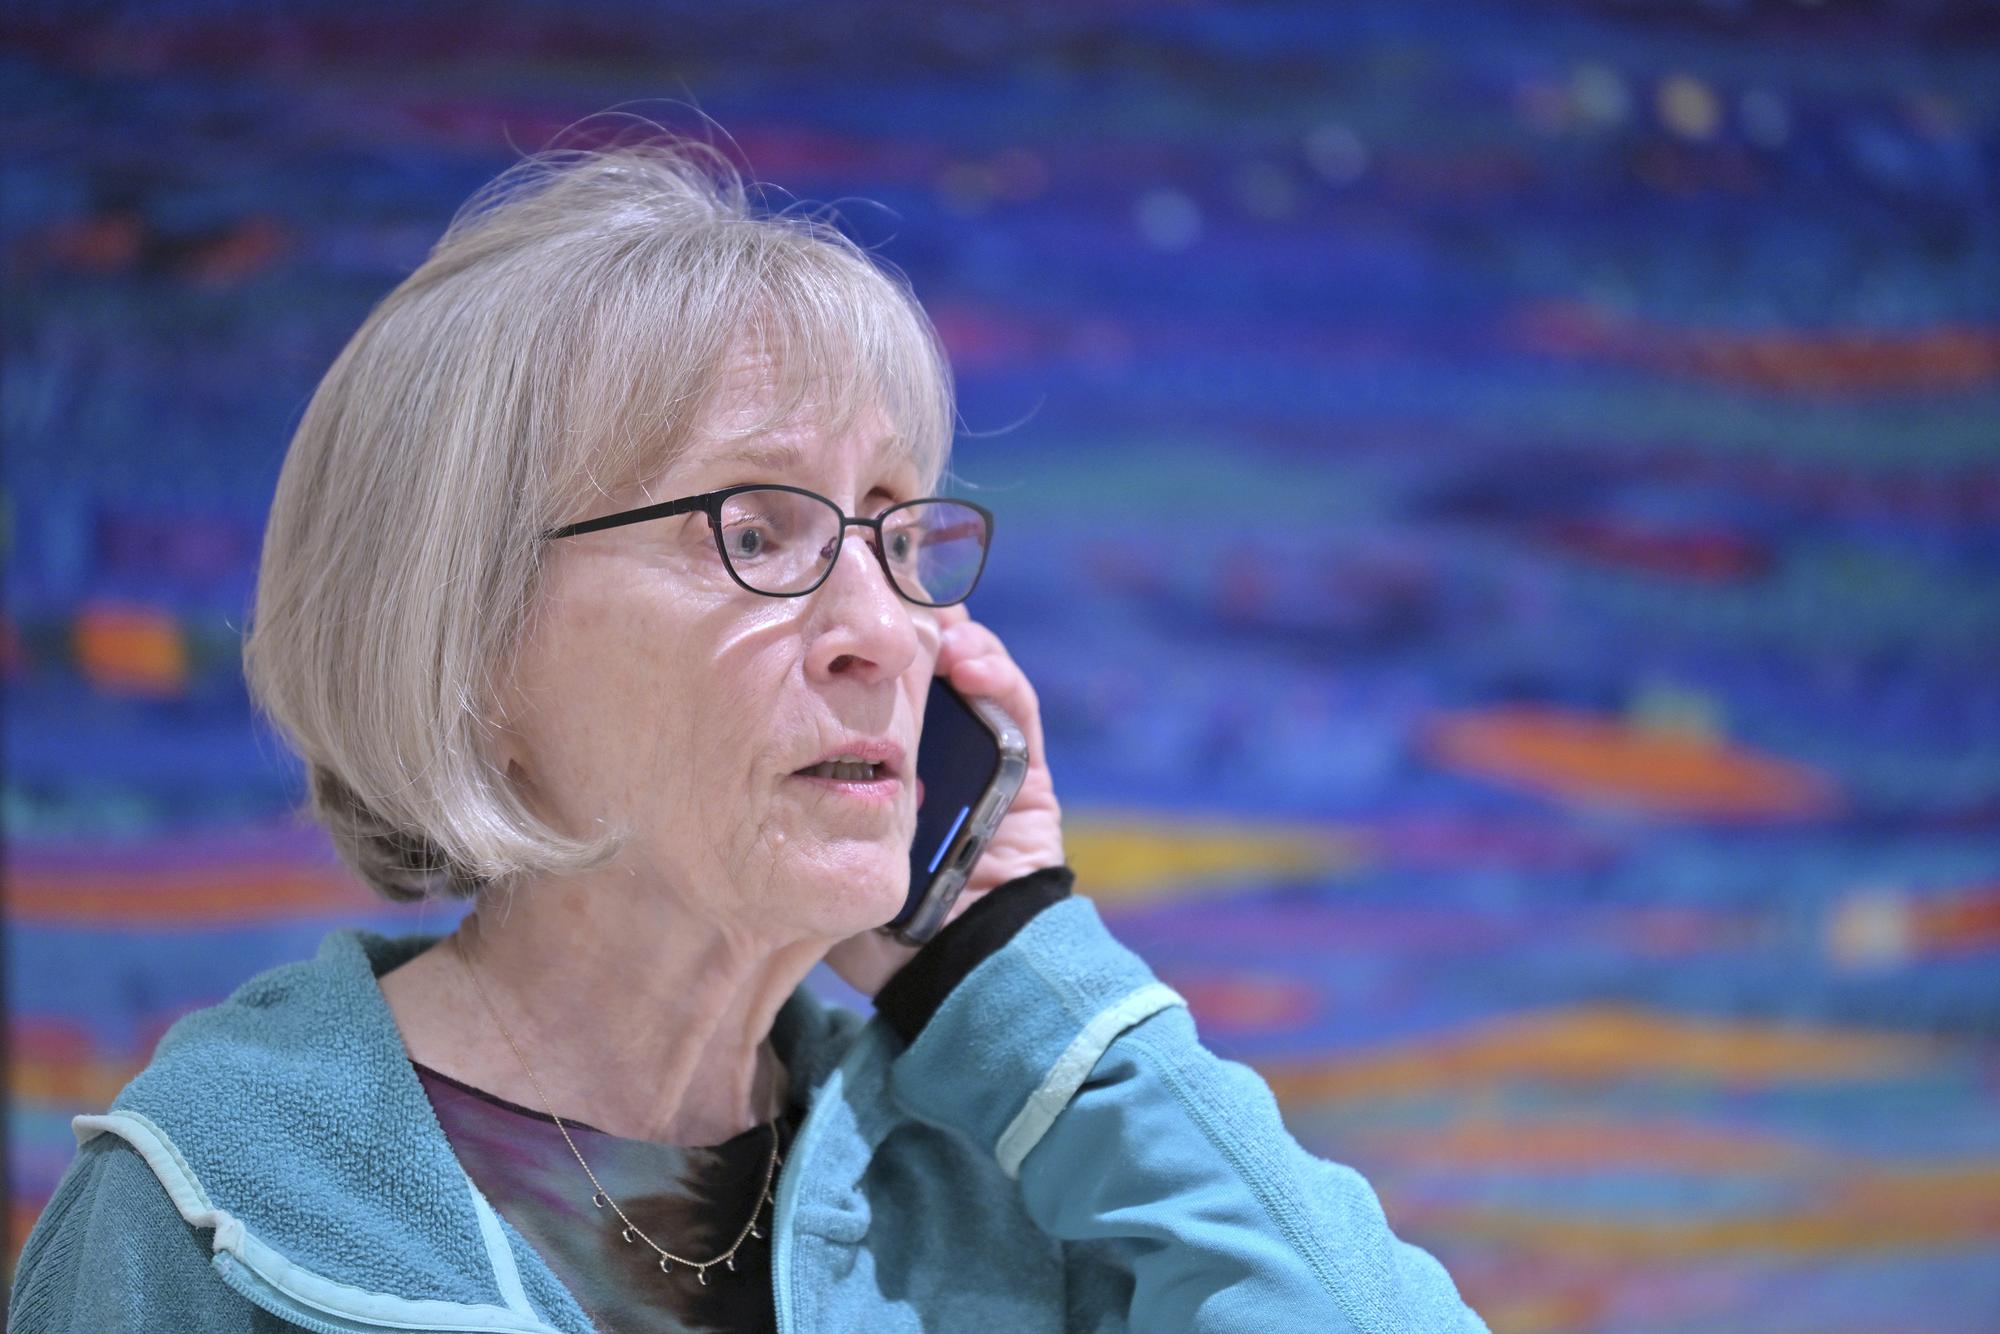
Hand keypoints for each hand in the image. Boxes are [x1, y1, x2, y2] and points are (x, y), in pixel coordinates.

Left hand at [822, 605, 1064, 998]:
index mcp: (883, 762)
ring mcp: (985, 754)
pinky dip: (995, 675)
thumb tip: (727, 748)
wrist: (952, 967)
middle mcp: (935, 749)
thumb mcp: (824, 843)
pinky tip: (963, 660)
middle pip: (921, 664)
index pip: (871, 683)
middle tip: (881, 579)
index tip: (829, 599)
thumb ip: (795, 801)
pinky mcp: (1029, 768)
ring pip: (970, 672)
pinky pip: (1016, 708)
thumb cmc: (877, 916)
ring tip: (925, 613)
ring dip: (951, 634)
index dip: (857, 640)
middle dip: (907, 616)